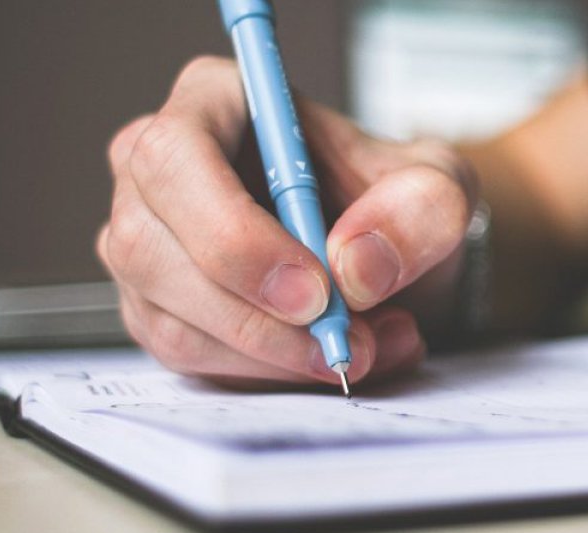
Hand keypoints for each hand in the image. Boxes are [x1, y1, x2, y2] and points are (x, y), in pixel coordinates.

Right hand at [97, 56, 475, 386]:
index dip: (234, 233)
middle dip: (256, 318)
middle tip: (346, 343)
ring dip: (274, 357)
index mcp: (214, 102)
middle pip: (150, 249)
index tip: (315, 291)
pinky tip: (331, 358)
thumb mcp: (440, 187)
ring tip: (367, 348)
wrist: (389, 255)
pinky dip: (268, 375)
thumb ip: (420, 209)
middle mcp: (157, 170)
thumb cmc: (395, 201)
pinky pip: (190, 360)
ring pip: (170, 320)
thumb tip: (355, 266)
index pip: (175, 159)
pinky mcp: (157, 310)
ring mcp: (147, 244)